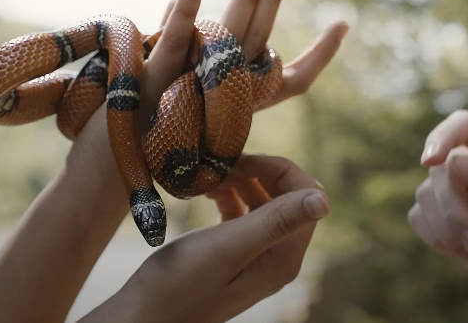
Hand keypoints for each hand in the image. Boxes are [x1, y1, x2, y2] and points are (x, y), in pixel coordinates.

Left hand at [65, 0, 349, 214]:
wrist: (118, 163)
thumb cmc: (158, 127)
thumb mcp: (191, 82)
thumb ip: (189, 39)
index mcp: (245, 100)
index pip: (297, 80)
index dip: (323, 54)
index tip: (344, 23)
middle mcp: (228, 91)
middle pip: (263, 37)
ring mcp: (198, 82)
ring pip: (232, 31)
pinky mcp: (160, 73)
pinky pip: (179, 35)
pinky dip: (188, 8)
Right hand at [107, 155, 329, 322]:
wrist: (143, 317)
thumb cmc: (179, 285)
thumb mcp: (227, 248)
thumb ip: (274, 222)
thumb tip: (324, 201)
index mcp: (283, 258)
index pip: (305, 197)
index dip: (278, 169)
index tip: (239, 161)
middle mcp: (277, 258)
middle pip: (286, 197)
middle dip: (258, 172)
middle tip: (222, 164)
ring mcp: (256, 258)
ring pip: (263, 203)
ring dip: (242, 183)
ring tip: (210, 176)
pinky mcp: (234, 256)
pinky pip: (244, 216)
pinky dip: (229, 197)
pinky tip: (206, 193)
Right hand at [409, 110, 467, 304]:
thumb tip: (455, 162)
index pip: (464, 125)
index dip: (443, 137)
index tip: (429, 160)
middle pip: (440, 169)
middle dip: (452, 209)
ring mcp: (460, 191)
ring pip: (425, 195)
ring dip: (447, 230)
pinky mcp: (445, 218)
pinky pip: (419, 218)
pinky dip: (439, 240)